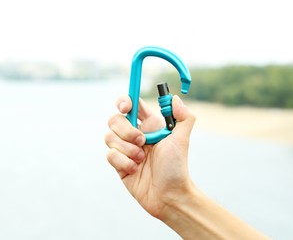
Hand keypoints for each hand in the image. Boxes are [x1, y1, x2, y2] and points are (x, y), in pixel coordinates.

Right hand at [104, 95, 195, 218]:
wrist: (168, 195)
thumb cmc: (176, 167)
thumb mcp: (182, 140)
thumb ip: (184, 117)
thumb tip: (175, 98)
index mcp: (149, 124)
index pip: (131, 104)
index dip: (124, 102)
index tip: (126, 108)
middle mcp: (135, 133)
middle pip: (114, 119)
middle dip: (126, 130)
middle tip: (142, 142)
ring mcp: (124, 148)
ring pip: (109, 137)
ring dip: (126, 149)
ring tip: (141, 160)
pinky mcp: (118, 163)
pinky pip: (110, 155)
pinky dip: (123, 162)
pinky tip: (135, 170)